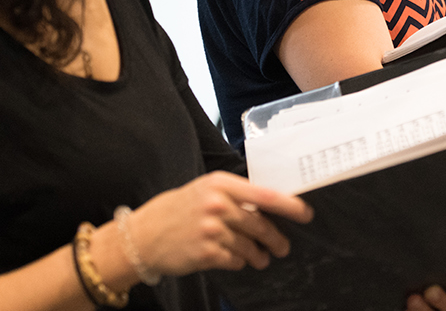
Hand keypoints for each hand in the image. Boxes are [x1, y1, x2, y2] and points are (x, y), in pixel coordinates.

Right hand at [122, 171, 312, 276]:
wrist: (140, 237)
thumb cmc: (174, 211)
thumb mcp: (203, 191)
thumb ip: (232, 196)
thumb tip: (266, 206)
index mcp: (219, 184)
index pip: (264, 194)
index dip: (289, 205)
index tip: (305, 213)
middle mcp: (217, 205)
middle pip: (259, 224)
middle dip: (276, 238)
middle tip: (283, 246)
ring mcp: (211, 229)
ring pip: (249, 245)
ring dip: (259, 254)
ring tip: (262, 258)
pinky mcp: (205, 252)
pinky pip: (234, 260)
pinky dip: (238, 262)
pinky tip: (236, 261)